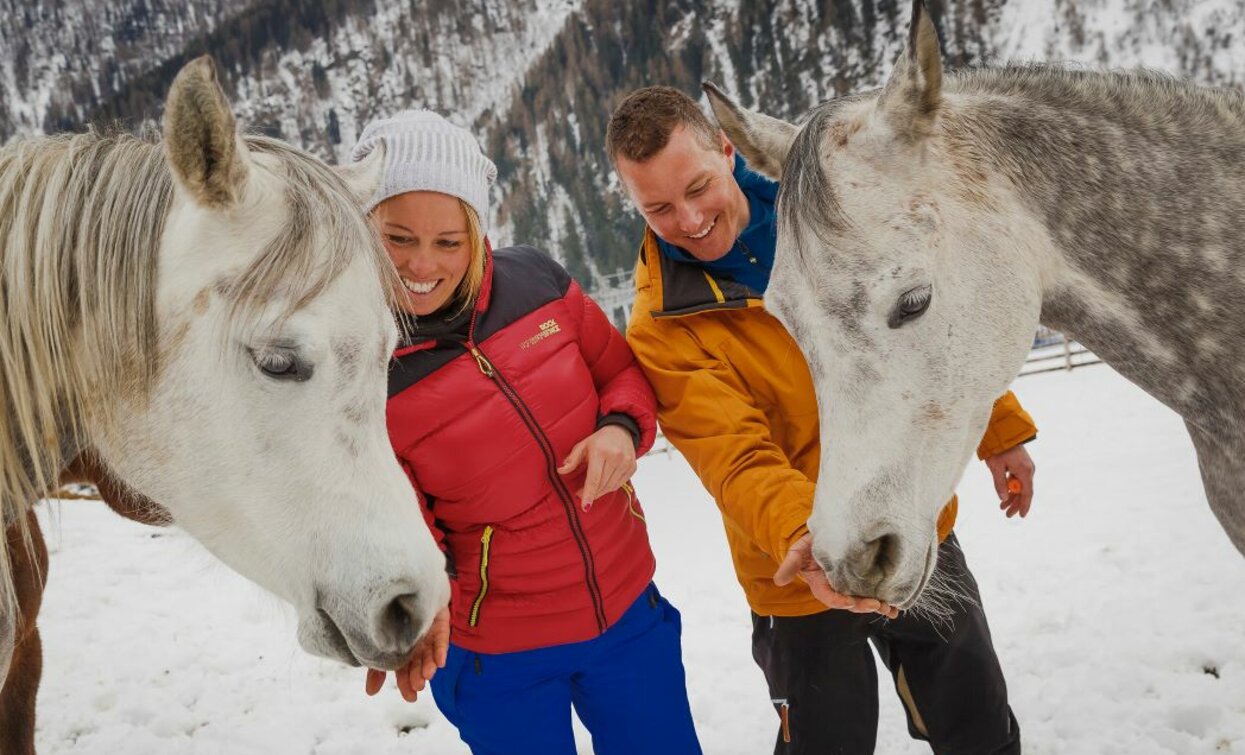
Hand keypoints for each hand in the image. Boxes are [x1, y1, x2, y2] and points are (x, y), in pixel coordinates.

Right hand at [364, 606, 449, 702]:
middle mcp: (417, 646)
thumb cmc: (392, 617)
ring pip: (430, 654)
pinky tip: (440, 662)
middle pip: (418, 665)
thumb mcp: (380, 642)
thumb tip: (371, 693)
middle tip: (418, 686)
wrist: (405, 589)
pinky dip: (440, 651)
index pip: (404, 672)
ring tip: (427, 676)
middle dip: (418, 676)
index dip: (407, 685)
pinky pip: (441, 639)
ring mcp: (429, 636)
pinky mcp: (439, 625)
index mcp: (402, 652)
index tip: (410, 698)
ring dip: (429, 666)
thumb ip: (376, 667)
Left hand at [557, 424, 636, 509]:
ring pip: (611, 486)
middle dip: (591, 493)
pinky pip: (619, 484)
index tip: (585, 506)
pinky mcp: (632, 467)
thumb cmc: (599, 440)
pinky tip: (603, 483)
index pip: (594, 478)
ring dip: (600, 492)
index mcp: (601, 451)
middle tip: (580, 493)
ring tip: (591, 489)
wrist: (621, 431)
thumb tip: (561, 471)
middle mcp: (616, 457)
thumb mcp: (583, 445)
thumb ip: (572, 459)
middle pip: (602, 484)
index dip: (589, 493)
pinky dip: (609, 487)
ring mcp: (626, 463)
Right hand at [774, 534, 898, 617]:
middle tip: (877, 604)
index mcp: (821, 584)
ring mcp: (851, 585)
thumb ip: (790, 565)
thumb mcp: (797, 552)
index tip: (850, 601)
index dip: (839, 601)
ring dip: (878, 606)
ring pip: (864, 600)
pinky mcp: (863, 580)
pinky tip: (896, 607)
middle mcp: (838, 588)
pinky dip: (885, 601)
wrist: (825, 535)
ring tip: (890, 609)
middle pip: (850, 602)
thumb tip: (778, 581)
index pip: (829, 597)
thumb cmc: (809, 544)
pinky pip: (874, 592)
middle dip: (863, 605)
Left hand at [984, 445, 1035, 517]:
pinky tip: (1004, 494)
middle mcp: (1028, 469)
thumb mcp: (996, 467)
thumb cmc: (998, 447)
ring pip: (1020, 486)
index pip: (1027, 493)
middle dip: (1015, 504)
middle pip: (1024, 491)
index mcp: (1025, 471)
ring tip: (1002, 507)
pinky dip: (1011, 487)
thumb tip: (1003, 498)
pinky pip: (1017, 479)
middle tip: (1007, 514)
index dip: (1024, 505)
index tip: (1021, 516)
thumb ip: (1000, 484)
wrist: (1002, 430)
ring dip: (1012, 496)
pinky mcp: (1021, 464)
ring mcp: (1025, 466)